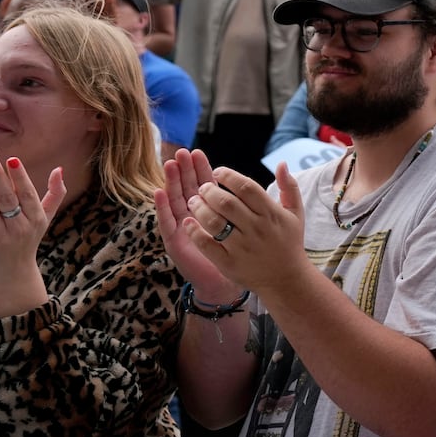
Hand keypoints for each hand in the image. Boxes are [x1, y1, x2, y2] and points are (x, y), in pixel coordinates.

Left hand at [0, 155, 65, 317]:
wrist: (11, 276)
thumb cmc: (28, 240)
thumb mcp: (45, 219)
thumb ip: (54, 195)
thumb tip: (59, 169)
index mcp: (35, 220)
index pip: (27, 195)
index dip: (19, 177)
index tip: (11, 160)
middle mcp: (19, 229)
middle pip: (7, 200)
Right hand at [155, 149, 240, 301]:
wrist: (224, 284)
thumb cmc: (239, 254)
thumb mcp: (248, 225)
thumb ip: (252, 201)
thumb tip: (276, 170)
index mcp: (211, 210)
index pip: (205, 184)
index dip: (201, 169)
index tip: (199, 153)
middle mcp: (194, 216)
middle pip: (187, 188)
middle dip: (185, 170)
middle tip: (182, 153)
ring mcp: (182, 227)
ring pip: (175, 200)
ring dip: (171, 182)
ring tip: (170, 164)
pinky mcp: (174, 242)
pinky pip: (166, 222)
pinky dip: (162, 207)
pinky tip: (159, 192)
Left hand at [179, 162, 307, 294]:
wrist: (286, 279)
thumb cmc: (289, 242)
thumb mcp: (295, 213)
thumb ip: (289, 186)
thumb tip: (281, 163)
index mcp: (271, 214)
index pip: (246, 187)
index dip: (228, 176)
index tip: (217, 172)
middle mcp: (256, 229)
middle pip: (226, 202)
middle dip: (208, 190)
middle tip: (202, 188)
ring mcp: (242, 247)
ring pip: (213, 222)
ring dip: (199, 208)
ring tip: (193, 201)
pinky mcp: (229, 263)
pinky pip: (206, 244)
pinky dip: (194, 231)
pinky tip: (188, 222)